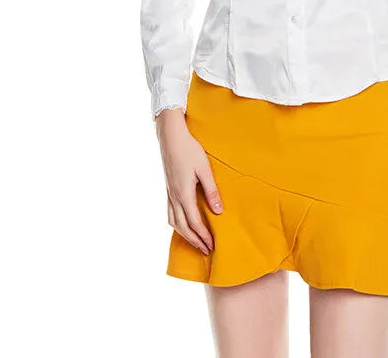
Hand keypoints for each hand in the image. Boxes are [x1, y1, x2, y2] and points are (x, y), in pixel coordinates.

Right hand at [154, 109, 223, 254]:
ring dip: (184, 234)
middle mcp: (174, 197)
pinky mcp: (168, 188)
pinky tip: (182, 224)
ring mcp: (169, 193)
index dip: (203, 236)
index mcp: (183, 194)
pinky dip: (176, 224)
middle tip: (206, 250)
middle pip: (182, 227)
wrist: (171, 137)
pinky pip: (169, 213)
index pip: (194, 222)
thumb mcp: (204, 169)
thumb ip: (211, 191)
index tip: (212, 246)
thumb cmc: (189, 150)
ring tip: (195, 241)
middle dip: (194, 240)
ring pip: (173, 222)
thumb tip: (218, 212)